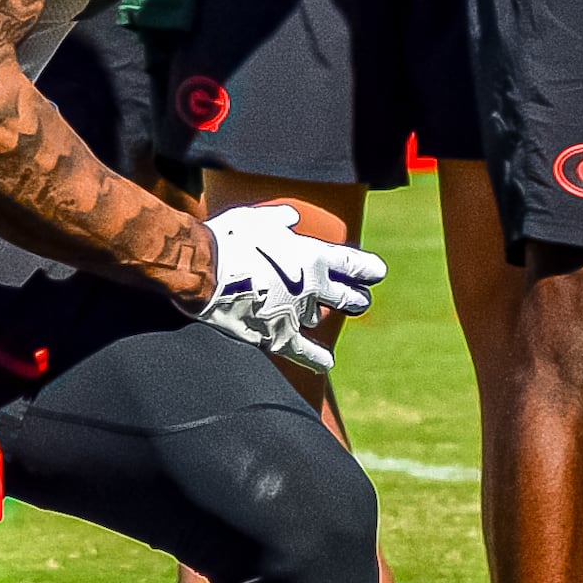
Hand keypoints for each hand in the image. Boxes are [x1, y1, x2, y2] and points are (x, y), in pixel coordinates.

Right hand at [194, 203, 388, 373]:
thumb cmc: (229, 239)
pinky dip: (316, 359)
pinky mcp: (276, 337)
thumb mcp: (257, 219)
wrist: (204, 270)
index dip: (367, 269)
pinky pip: (303, 353)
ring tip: (325, 318)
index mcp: (313, 256)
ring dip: (321, 317)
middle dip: (357, 299)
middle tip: (361, 300)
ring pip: (320, 318)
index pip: (352, 264)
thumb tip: (291, 218)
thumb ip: (279, 220)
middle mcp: (312, 286)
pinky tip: (326, 364)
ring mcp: (297, 313)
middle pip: (348, 297)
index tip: (378, 273)